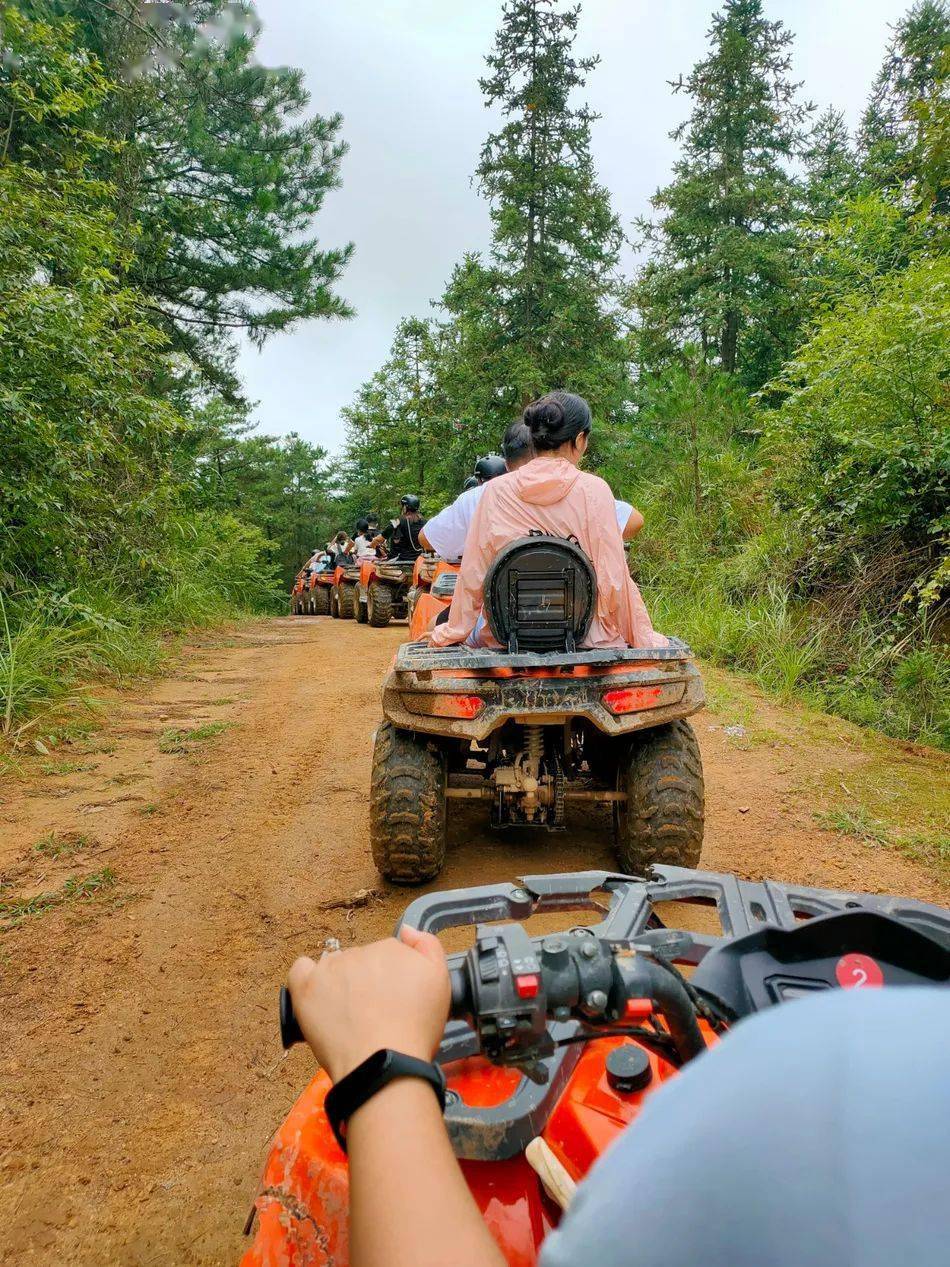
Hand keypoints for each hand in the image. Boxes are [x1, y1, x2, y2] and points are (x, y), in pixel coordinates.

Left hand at [288, 926, 450, 1081]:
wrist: (384, 1063)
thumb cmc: (415, 1030)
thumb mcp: (440, 982)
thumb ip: (428, 946)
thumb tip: (407, 930)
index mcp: (392, 948)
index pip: (387, 955)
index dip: (390, 980)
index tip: (392, 1002)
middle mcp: (361, 951)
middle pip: (361, 961)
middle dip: (365, 983)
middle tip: (373, 1014)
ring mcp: (331, 967)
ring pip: (334, 967)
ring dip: (339, 984)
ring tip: (348, 1018)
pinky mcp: (307, 986)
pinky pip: (300, 969)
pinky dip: (307, 980)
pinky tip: (317, 997)